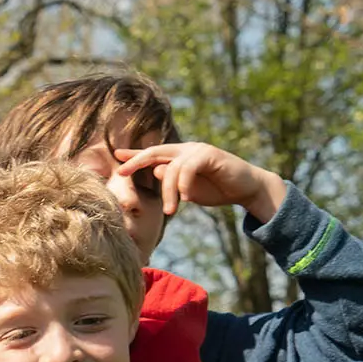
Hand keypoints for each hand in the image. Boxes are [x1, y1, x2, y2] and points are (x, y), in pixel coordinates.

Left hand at [113, 143, 286, 221]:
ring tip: (169, 211)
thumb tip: (155, 172)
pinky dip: (183, 185)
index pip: (151, 154)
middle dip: (136, 162)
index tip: (115, 156)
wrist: (247, 188)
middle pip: (154, 152)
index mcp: (178, 156)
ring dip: (168, 192)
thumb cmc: (217, 189)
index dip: (133, 155)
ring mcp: (197, 150)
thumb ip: (171, 183)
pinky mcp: (209, 155)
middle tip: (121, 174)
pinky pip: (188, 169)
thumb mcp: (188, 189)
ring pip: (171, 168)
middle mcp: (185, 150)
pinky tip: (185, 199)